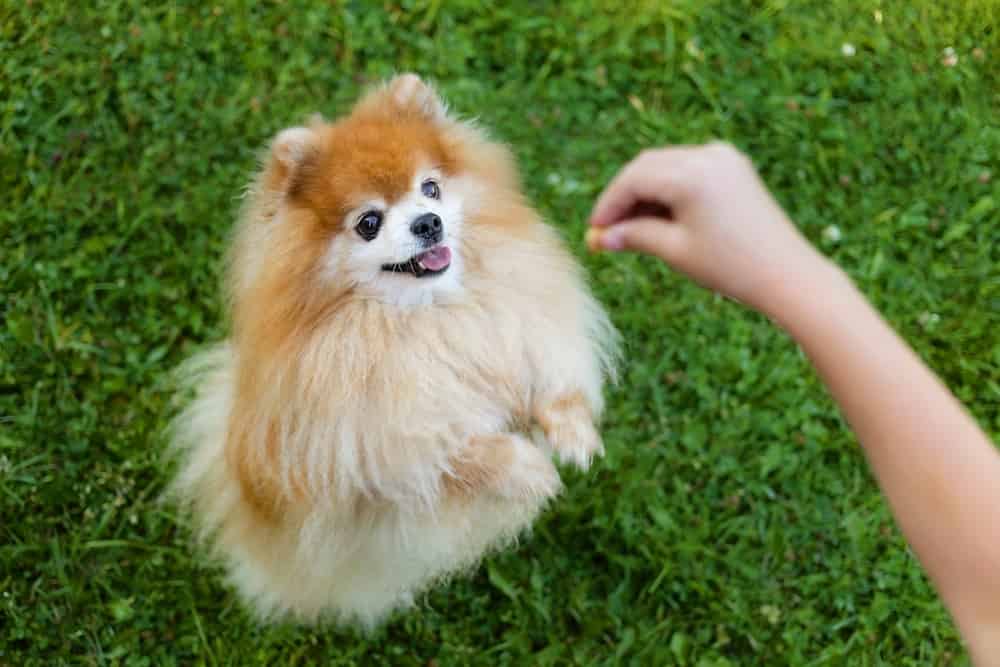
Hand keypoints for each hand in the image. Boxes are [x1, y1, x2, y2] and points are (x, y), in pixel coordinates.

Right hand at [587, 142, 831, 315]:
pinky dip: (668, 188)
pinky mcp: (733, 166)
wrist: (787, 273)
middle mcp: (707, 155)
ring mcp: (723, 157)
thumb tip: (601, 238)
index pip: (633, 180)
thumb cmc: (731, 266)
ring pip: (665, 166)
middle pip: (646, 167)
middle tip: (607, 230)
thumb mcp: (675, 251)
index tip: (594, 230)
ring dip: (644, 192)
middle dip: (624, 197)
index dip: (609, 205)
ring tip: (632, 229)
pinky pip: (687, 169)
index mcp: (691, 175)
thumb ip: (634, 236)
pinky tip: (659, 217)